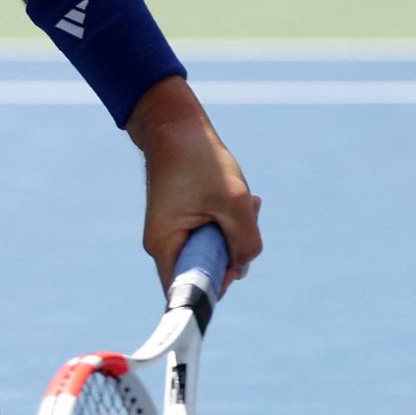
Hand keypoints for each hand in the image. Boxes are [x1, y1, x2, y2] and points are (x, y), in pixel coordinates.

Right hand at [127, 78, 261, 293]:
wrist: (176, 126)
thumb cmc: (200, 160)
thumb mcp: (234, 202)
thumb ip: (245, 241)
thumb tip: (243, 266)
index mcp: (165, 245)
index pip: (188, 289)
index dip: (217, 286)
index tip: (237, 266)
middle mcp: (165, 244)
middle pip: (206, 270)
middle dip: (234, 251)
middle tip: (248, 219)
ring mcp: (174, 232)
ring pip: (214, 249)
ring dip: (236, 232)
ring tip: (250, 203)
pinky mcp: (183, 220)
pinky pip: (211, 233)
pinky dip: (229, 222)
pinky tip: (243, 201)